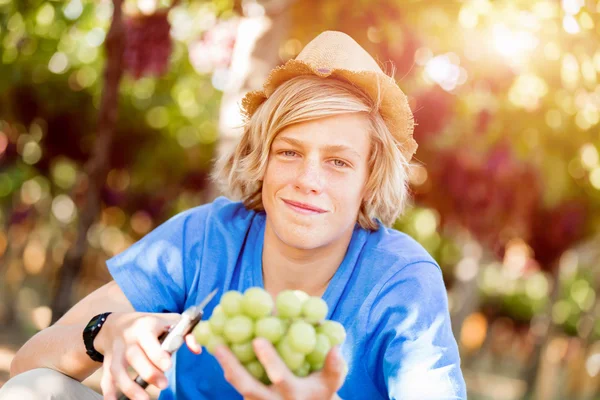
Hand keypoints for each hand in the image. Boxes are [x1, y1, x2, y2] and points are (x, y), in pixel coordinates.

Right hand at [96, 312, 201, 399]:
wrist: (117, 324)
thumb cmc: (150, 324)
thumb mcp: (169, 321)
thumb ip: (185, 334)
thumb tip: (197, 350)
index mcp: (145, 326)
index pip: (148, 339)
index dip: (157, 353)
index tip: (168, 366)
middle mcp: (128, 339)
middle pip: (133, 356)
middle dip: (148, 372)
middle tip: (163, 385)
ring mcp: (115, 352)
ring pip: (118, 370)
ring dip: (129, 387)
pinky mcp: (108, 363)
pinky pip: (106, 379)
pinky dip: (109, 392)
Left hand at [214, 338, 345, 399]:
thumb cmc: (320, 393)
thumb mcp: (331, 384)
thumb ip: (334, 368)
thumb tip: (335, 349)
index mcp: (293, 394)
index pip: (279, 376)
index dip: (269, 359)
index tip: (258, 340)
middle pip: (248, 387)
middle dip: (233, 366)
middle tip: (219, 346)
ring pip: (240, 388)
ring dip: (227, 368)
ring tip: (216, 345)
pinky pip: (239, 387)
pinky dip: (230, 370)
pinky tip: (223, 353)